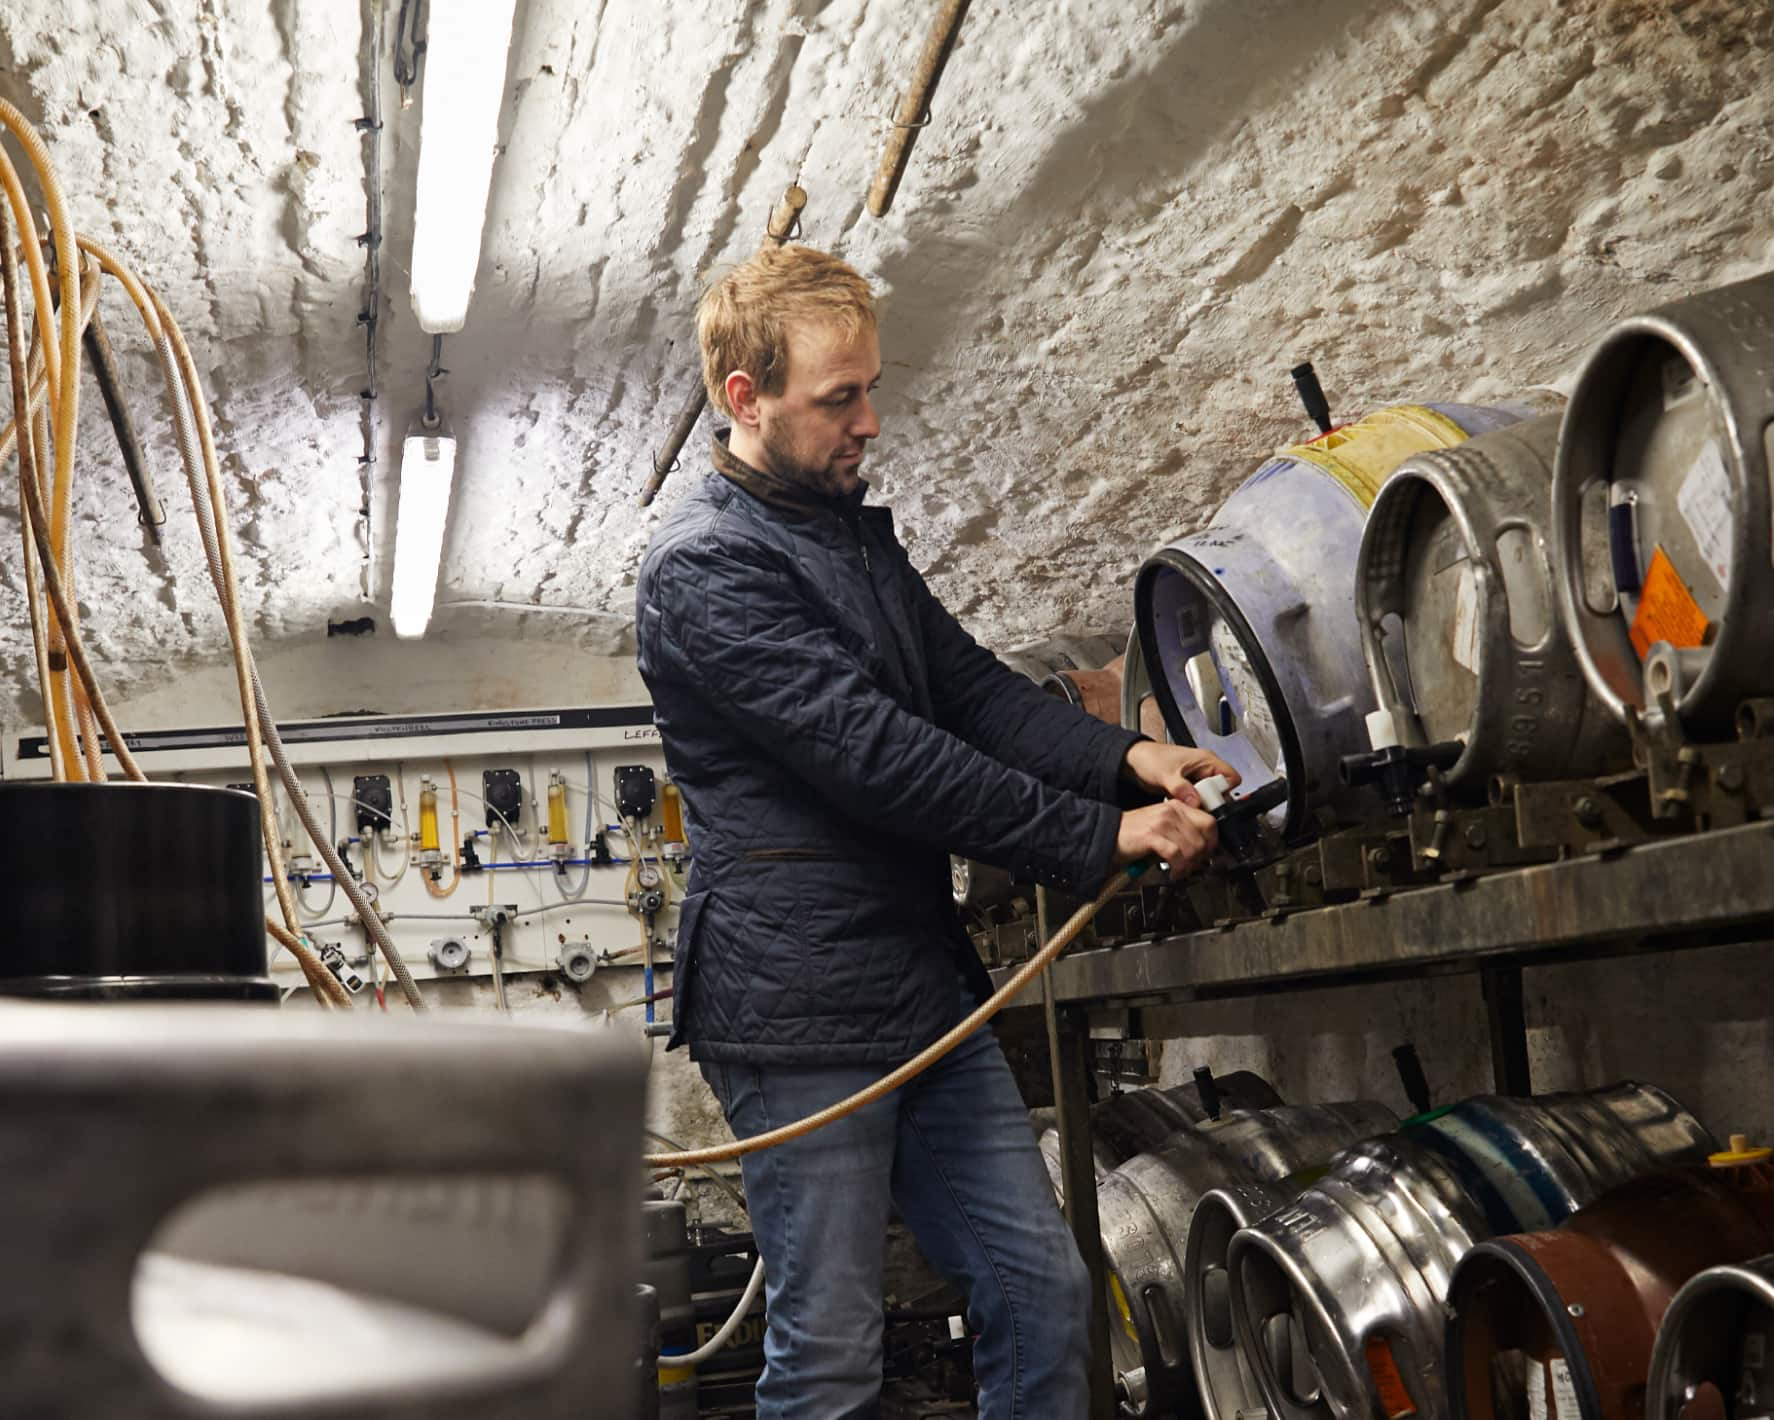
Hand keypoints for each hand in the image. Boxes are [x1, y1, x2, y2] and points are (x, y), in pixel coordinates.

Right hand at [1113, 799, 1218, 875]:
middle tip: (1192, 866)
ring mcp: (1162, 822)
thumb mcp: (1163, 826)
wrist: (1108, 834)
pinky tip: (1172, 872)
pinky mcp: (1152, 835)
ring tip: (1181, 871)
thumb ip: (1183, 831)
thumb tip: (1203, 848)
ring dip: (1189, 865)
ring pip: (1192, 848)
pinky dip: (1178, 868)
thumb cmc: (1134, 834)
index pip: (1209, 822)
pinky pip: (1177, 855)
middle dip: (1201, 858)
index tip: (1206, 855)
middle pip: (1203, 837)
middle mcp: (1171, 811)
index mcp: (1177, 806)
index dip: (1212, 842)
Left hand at [1122, 741, 1240, 807]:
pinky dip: (1192, 806)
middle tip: (1195, 805)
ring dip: (1200, 805)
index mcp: (1206, 760)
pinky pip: (1199, 801)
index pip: (1231, 777)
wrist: (1135, 762)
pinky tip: (1181, 806)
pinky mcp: (1190, 789)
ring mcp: (1198, 780)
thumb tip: (1195, 801)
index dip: (1224, 790)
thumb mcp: (1166, 774)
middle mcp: (1205, 769)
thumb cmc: (1150, 758)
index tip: (1209, 799)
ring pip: (1210, 799)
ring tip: (1186, 806)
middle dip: (1211, 801)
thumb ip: (1181, 788)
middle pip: (1222, 791)